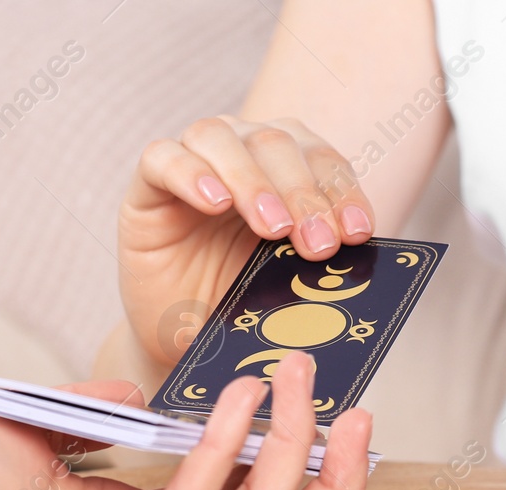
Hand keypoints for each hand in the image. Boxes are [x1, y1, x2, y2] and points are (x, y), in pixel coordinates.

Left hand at [0, 353, 370, 489]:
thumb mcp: (28, 425)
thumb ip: (92, 406)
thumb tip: (139, 389)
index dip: (286, 450)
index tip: (308, 392)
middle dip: (325, 466)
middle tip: (349, 403)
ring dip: (300, 459)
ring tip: (312, 392)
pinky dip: (228, 453)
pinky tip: (240, 401)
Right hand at [119, 115, 374, 365]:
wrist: (183, 335)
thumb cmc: (240, 304)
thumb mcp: (286, 284)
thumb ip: (315, 262)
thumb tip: (356, 256)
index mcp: (286, 169)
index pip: (322, 161)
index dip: (341, 191)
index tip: (358, 233)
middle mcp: (242, 154)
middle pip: (276, 142)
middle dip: (303, 193)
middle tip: (318, 243)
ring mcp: (193, 163)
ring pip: (223, 138)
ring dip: (253, 181)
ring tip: (273, 228)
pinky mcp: (148, 186)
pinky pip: (163, 158)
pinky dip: (191, 174)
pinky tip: (215, 204)